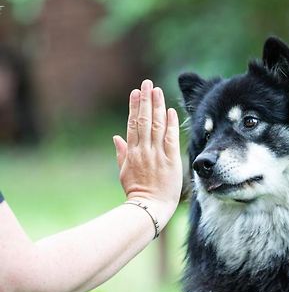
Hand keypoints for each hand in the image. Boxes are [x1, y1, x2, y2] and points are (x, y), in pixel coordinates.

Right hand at [113, 80, 182, 226]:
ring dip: (157, 106)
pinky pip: (170, 138)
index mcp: (131, 152)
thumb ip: (121, 154)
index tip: (135, 92)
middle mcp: (143, 150)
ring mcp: (157, 154)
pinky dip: (170, 124)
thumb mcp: (124, 173)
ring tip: (157, 90)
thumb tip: (115, 137)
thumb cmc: (137, 193)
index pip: (133, 124)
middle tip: (147, 83)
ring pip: (156, 125)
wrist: (149, 208)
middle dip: (145, 100)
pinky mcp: (170, 160)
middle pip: (144, 120)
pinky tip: (170, 110)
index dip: (134, 107)